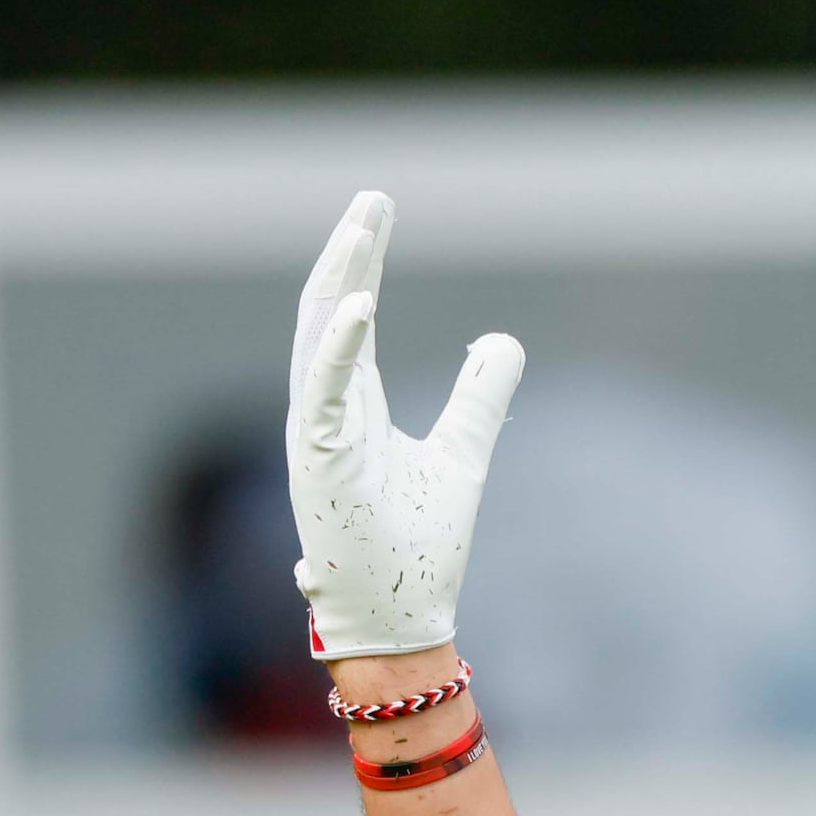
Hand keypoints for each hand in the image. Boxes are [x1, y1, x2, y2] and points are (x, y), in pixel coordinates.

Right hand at [286, 190, 524, 659]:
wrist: (403, 616)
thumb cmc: (420, 545)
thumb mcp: (464, 452)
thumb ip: (480, 395)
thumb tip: (500, 340)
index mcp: (351, 407)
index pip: (353, 317)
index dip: (364, 264)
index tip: (378, 212)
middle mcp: (325, 410)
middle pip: (328, 312)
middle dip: (350, 254)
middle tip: (372, 200)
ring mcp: (315, 432)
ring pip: (317, 337)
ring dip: (341, 279)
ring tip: (362, 227)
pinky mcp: (318, 459)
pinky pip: (324, 390)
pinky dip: (341, 345)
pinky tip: (362, 302)